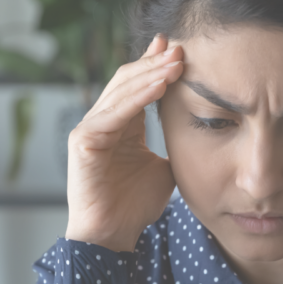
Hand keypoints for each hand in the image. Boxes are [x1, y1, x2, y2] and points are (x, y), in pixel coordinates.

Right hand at [64, 35, 183, 251]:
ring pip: (122, 91)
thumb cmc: (135, 206)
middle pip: (128, 80)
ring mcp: (90, 129)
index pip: (137, 85)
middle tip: (181, 48)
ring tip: (176, 61)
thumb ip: (173, 145)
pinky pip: (115, 113)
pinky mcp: (83, 141)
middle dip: (155, 62)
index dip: (155, 65)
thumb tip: (198, 131)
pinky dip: (138, 97)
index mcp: (120, 125)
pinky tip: (160, 85)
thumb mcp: (163, 168)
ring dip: (151, 74)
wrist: (113, 235)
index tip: (180, 50)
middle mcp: (102, 121)